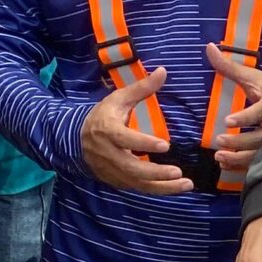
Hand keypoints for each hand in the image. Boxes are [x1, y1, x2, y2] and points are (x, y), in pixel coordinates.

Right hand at [80, 70, 189, 193]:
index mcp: (107, 130)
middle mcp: (108, 153)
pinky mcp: (116, 180)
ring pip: (137, 183)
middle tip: (179, 172)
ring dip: (162, 187)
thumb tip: (164, 71)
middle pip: (132, 168)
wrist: (75, 139)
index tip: (165, 145)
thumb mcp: (119, 99)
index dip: (143, 144)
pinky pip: (137, 189)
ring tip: (186, 184)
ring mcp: (111, 170)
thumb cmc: (103, 116)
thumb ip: (142, 88)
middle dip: (156, 173)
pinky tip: (175, 187)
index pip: (125, 139)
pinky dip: (157, 190)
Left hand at [207, 43, 261, 176]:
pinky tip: (226, 163)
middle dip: (240, 141)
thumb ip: (228, 66)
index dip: (246, 117)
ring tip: (219, 156)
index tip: (227, 121)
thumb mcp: (252, 76)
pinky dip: (242, 164)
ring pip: (261, 152)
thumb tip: (208, 48)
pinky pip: (260, 160)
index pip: (261, 110)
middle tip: (219, 140)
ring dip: (240, 157)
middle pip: (261, 137)